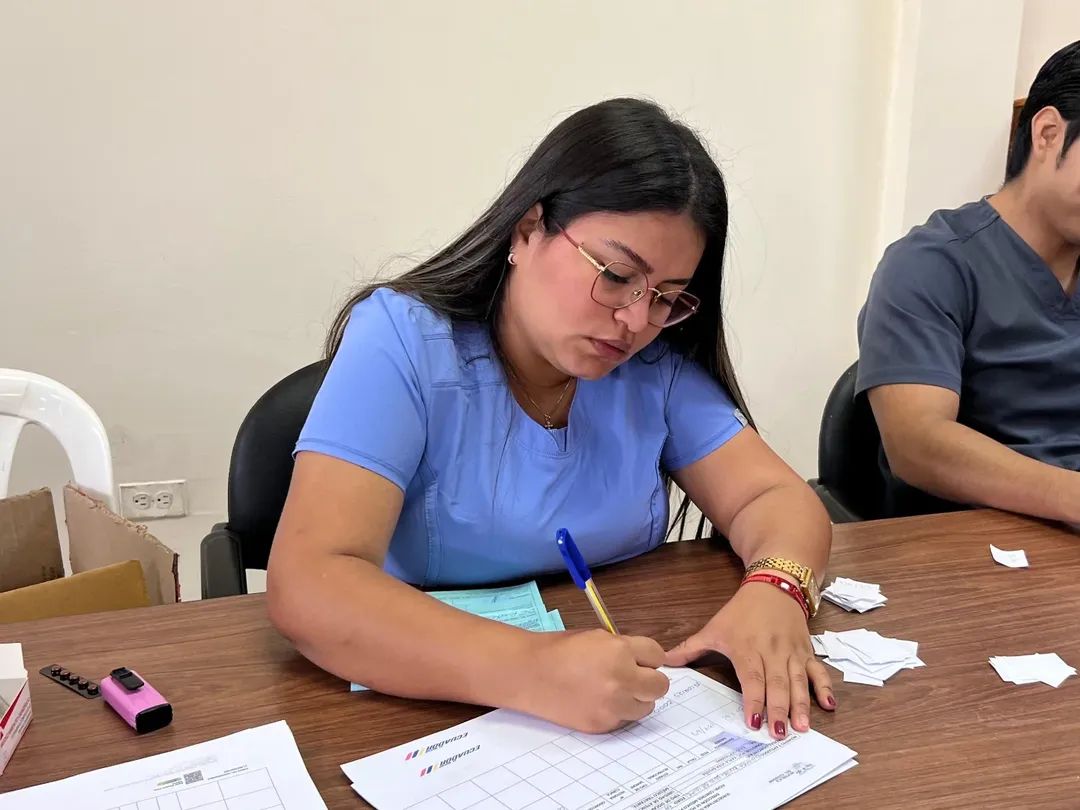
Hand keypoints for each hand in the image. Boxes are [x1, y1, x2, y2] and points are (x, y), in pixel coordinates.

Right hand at [522, 630, 669, 732]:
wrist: (529, 673)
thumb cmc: (559, 650)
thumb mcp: (597, 638)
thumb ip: (624, 649)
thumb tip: (645, 661)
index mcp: (619, 650)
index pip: (657, 655)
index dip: (648, 657)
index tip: (641, 659)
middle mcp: (621, 679)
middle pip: (660, 686)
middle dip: (649, 680)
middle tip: (634, 677)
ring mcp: (613, 705)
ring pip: (646, 707)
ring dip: (636, 699)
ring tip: (615, 691)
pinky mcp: (603, 725)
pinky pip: (625, 720)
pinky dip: (618, 712)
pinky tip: (599, 702)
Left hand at [664, 580, 834, 739]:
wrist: (774, 584)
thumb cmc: (742, 610)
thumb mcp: (714, 627)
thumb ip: (690, 648)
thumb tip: (665, 663)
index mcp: (747, 647)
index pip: (752, 678)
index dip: (754, 700)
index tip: (753, 722)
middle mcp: (772, 651)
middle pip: (777, 684)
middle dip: (779, 710)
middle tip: (780, 734)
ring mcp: (792, 652)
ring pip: (798, 681)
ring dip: (802, 705)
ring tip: (802, 727)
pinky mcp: (807, 651)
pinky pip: (818, 671)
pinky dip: (825, 688)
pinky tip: (829, 706)